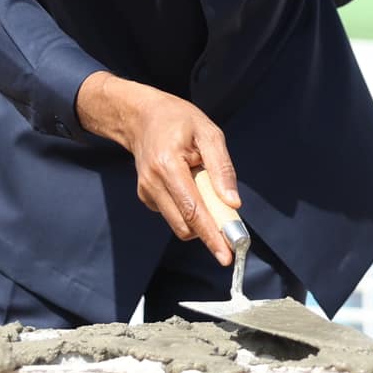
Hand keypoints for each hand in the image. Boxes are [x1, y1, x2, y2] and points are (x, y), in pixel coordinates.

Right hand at [75, 71, 239, 265]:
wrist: (140, 117)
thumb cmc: (177, 120)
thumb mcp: (208, 132)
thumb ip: (222, 167)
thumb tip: (232, 202)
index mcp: (168, 165)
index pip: (193, 210)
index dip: (211, 235)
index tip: (227, 256)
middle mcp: (152, 183)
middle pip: (185, 226)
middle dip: (209, 232)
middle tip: (230, 226)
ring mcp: (146, 192)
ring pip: (179, 224)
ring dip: (199, 219)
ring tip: (205, 189)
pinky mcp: (146, 197)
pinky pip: (173, 214)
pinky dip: (188, 210)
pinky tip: (189, 186)